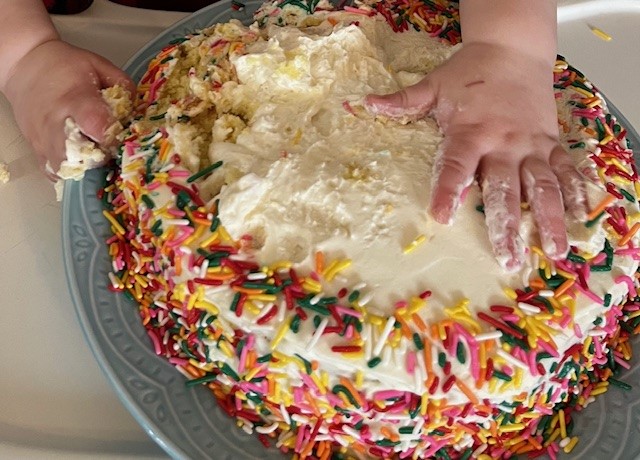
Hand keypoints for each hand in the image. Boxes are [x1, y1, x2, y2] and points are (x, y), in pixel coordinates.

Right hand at [3, 39, 134, 175]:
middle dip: (101, 158)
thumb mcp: (98, 66)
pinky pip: (54, 172)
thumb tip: (137, 111)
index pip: (95, 124)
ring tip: (95, 158)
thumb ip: (123, 87)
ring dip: (86, 169)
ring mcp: (44, 138)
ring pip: (67, 169)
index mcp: (76, 99)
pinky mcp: (36, 148)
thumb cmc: (65, 66)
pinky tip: (79, 164)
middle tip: (108, 150)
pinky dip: (69, 173)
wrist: (24, 66)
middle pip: (82, 155)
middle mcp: (57, 122)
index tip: (119, 137)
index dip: (112, 136)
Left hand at [364, 43, 587, 270]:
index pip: (457, 166)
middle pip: (505, 188)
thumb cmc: (469, 72)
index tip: (442, 217)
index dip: (448, 191)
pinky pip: (566, 170)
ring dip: (549, 218)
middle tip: (508, 258)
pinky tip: (581, 217)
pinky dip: (575, 193)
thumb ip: (404, 101)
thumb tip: (366, 104)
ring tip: (554, 249)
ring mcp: (532, 145)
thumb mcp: (433, 86)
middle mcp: (505, 143)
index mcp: (472, 132)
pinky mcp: (551, 142)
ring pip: (543, 186)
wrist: (512, 48)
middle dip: (507, 225)